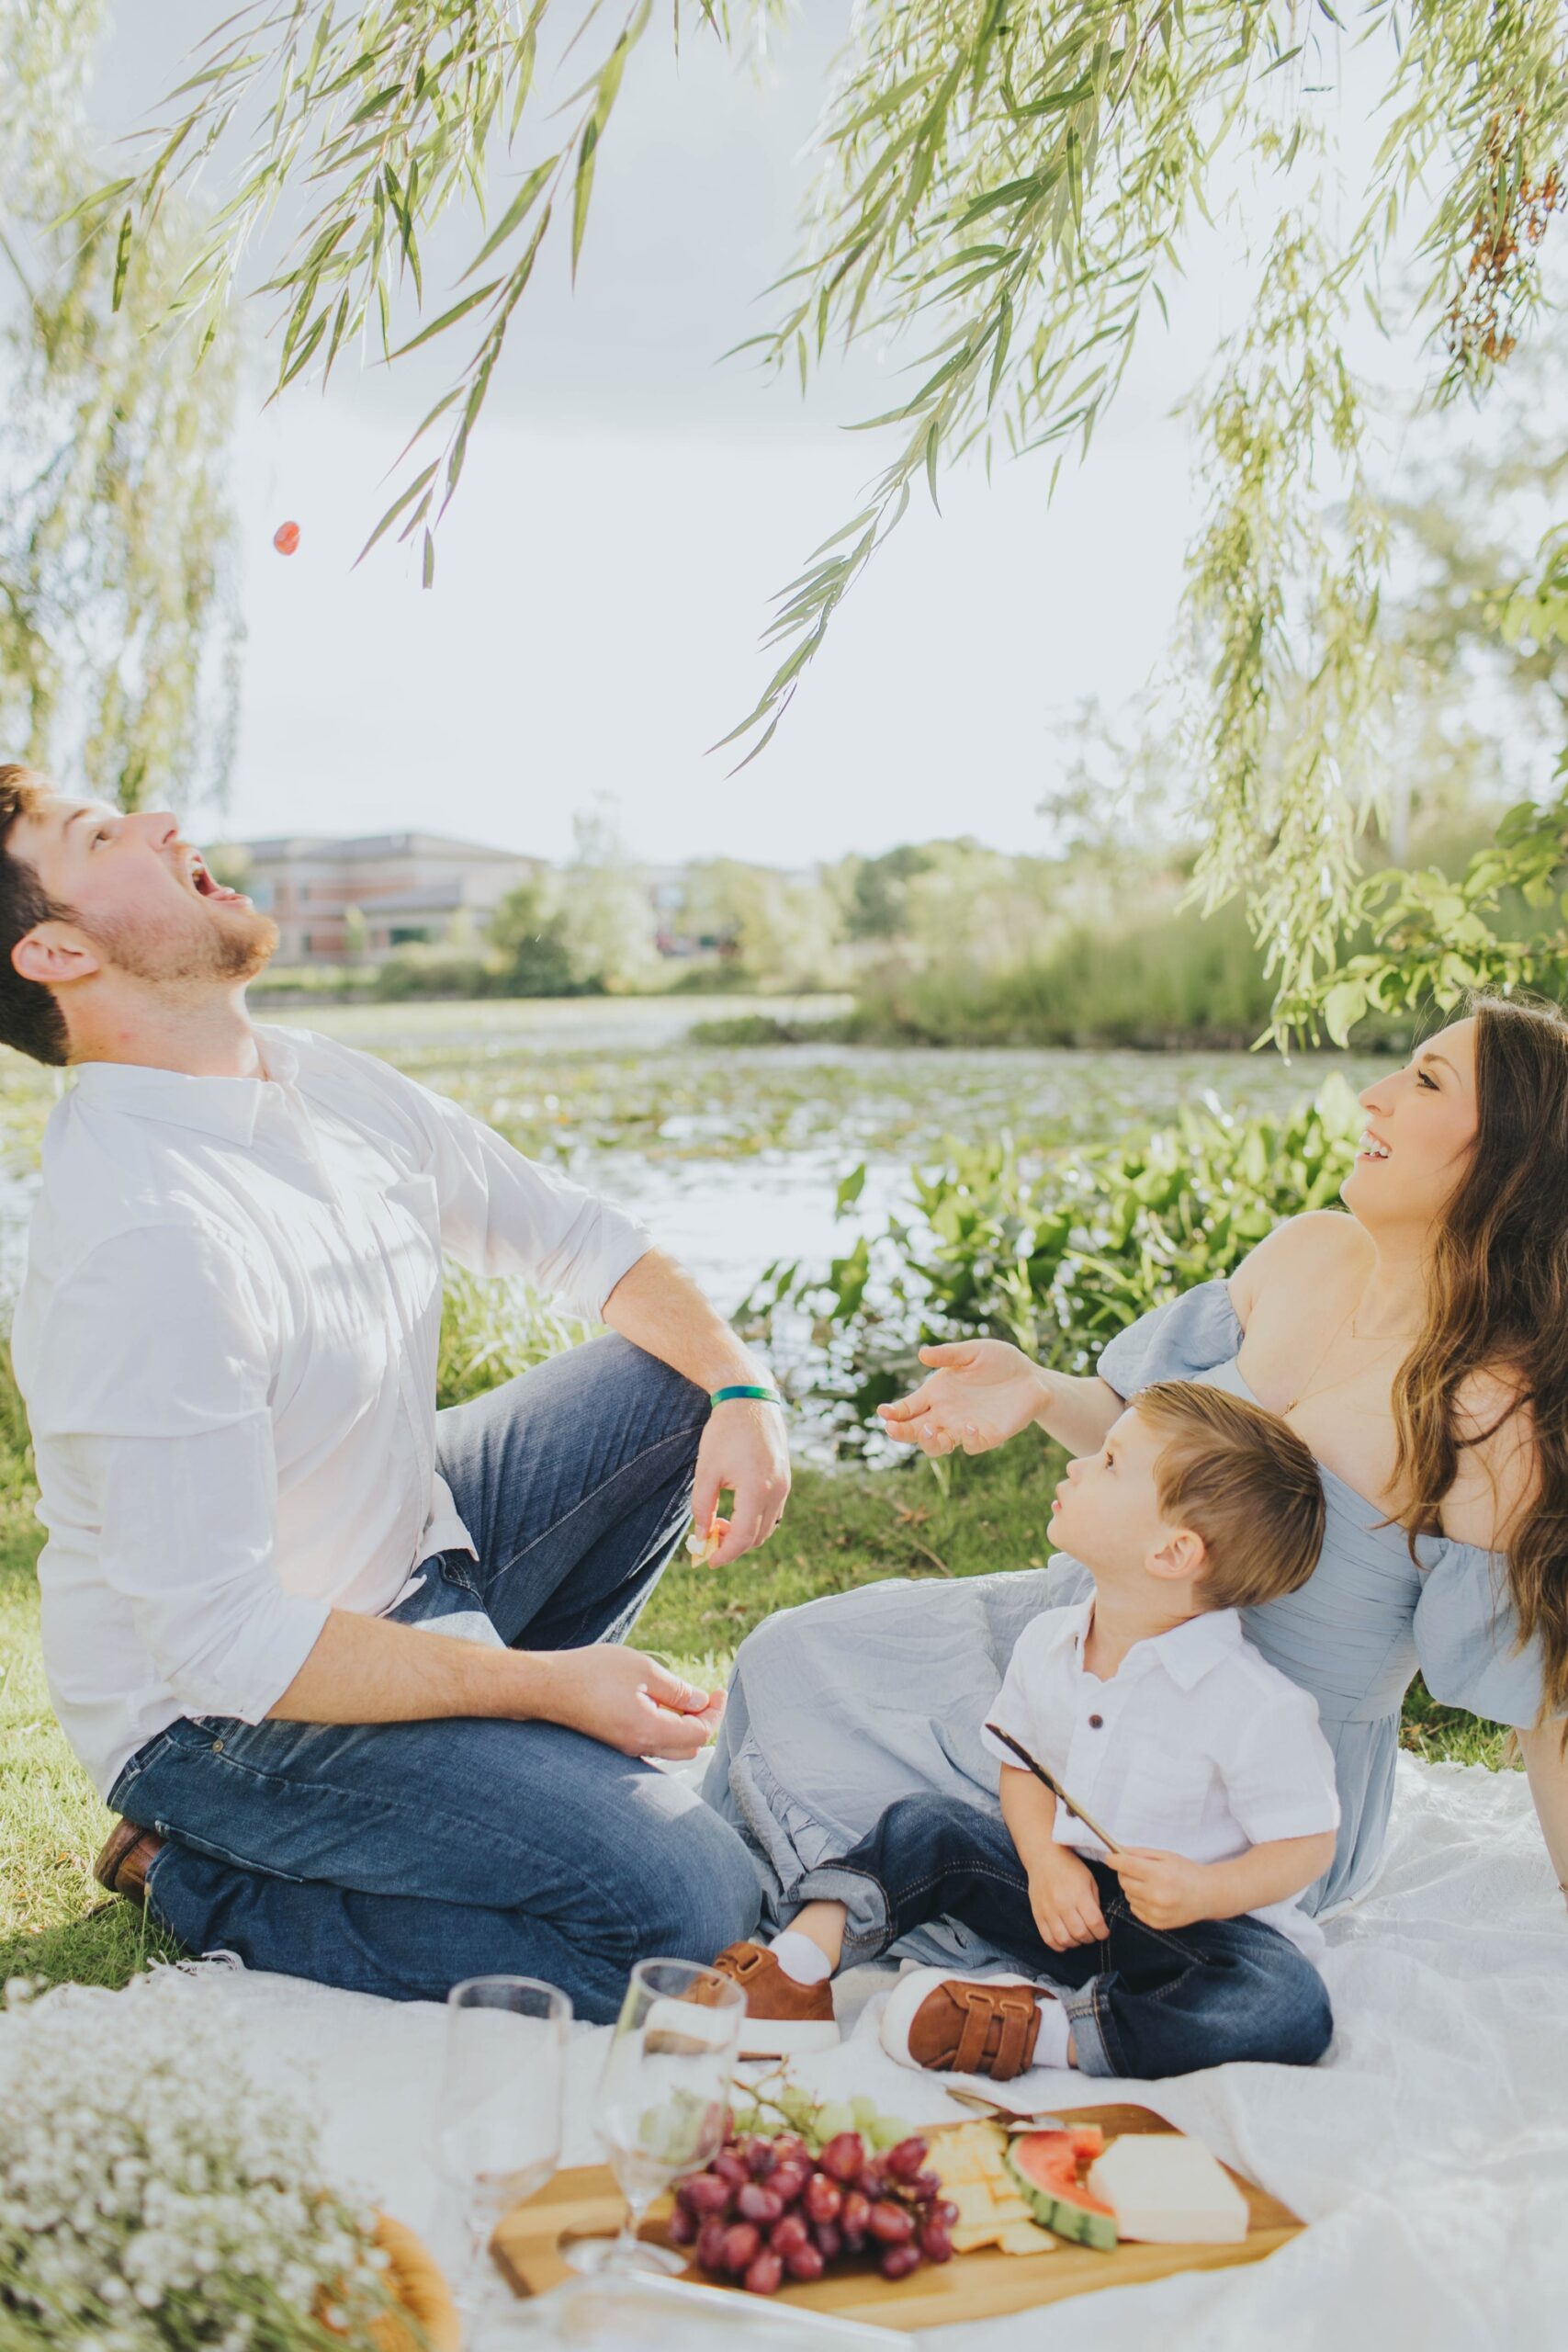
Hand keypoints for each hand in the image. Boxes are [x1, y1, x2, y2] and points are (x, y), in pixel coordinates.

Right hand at [530, 1645, 724, 1760]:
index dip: (715, 1712)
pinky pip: (651, 1743)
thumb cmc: (591, 1673)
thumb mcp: (641, 1670)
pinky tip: (657, 1702)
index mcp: (649, 1731)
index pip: (699, 1734)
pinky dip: (664, 1726)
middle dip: (703, 1721)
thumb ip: (676, 1689)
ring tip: (682, 1695)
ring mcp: (625, 1749)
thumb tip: (700, 1701)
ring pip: (669, 1747)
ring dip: (684, 1725)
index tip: (718, 1690)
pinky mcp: (614, 1743)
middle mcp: (639, 1748)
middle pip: (688, 1747)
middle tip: (706, 1695)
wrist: (545, 1686)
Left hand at [692, 1399, 790, 1565]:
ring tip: (720, 1521)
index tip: (708, 1561)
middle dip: (734, 1545)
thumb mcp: (706, 1471)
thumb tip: (701, 1536)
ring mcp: (785, 1484)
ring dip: (745, 1533)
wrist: (749, 1399)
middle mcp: (777, 1491)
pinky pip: (773, 1510)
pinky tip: (735, 1509)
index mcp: (756, 1490)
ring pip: (768, 1526)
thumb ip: (702, 1507)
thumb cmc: (724, 1433)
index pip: (743, 1537)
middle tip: (710, 1539)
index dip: (725, 1554)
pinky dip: (755, 1518)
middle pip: (758, 1537)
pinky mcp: (785, 1478)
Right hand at [877, 1339, 1046, 1456]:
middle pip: (915, 1431)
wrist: (1032, 1378)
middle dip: (901, 1432)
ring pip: (937, 1445)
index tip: (883, 1412)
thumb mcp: (974, 1351)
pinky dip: (968, 1439)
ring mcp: (964, 1428)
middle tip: (892, 1428)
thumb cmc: (1000, 1362)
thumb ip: (949, 1354)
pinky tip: (969, 1427)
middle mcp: (946, 1415)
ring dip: (928, 1441)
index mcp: (937, 1394)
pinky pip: (972, 1445)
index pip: (907, 1409)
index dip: (893, 1413)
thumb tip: (922, 1354)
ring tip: (925, 1429)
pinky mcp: (987, 1436)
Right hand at [1028, 1847, 1109, 1949]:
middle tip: (1092, 1933)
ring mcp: (1048, 1910)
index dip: (1103, 1933)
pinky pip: (1048, 1939)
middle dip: (1090, 1938)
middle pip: (1080, 1934)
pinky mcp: (1037, 1914)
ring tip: (1078, 1936)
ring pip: (1064, 1940)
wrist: (1043, 1857)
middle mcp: (1062, 1903)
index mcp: (1079, 1894)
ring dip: (1075, 1943)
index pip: (1095, 1923)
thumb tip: (1098, 1923)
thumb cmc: (1070, 1867)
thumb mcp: (1089, 1880)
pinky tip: (1065, 1938)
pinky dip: (1059, 1945)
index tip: (1104, 1932)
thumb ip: (1094, 1902)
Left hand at [1112, 1848, 1213, 1932]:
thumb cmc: (1186, 1871)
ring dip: (1133, 1889)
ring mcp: (1156, 1912)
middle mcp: (1156, 1895)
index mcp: (1158, 1874)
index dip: (1113, 1860)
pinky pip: (1135, 1909)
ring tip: (1151, 1885)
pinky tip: (1154, 1897)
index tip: (1109, 1857)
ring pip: (1128, 1896)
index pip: (1125, 1866)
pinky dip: (1139, 1902)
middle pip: (1124, 1882)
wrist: (1208, 1895)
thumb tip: (1117, 1851)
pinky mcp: (1156, 1924)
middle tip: (1137, 1870)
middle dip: (1125, 1873)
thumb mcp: (1165, 1856)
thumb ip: (1140, 1853)